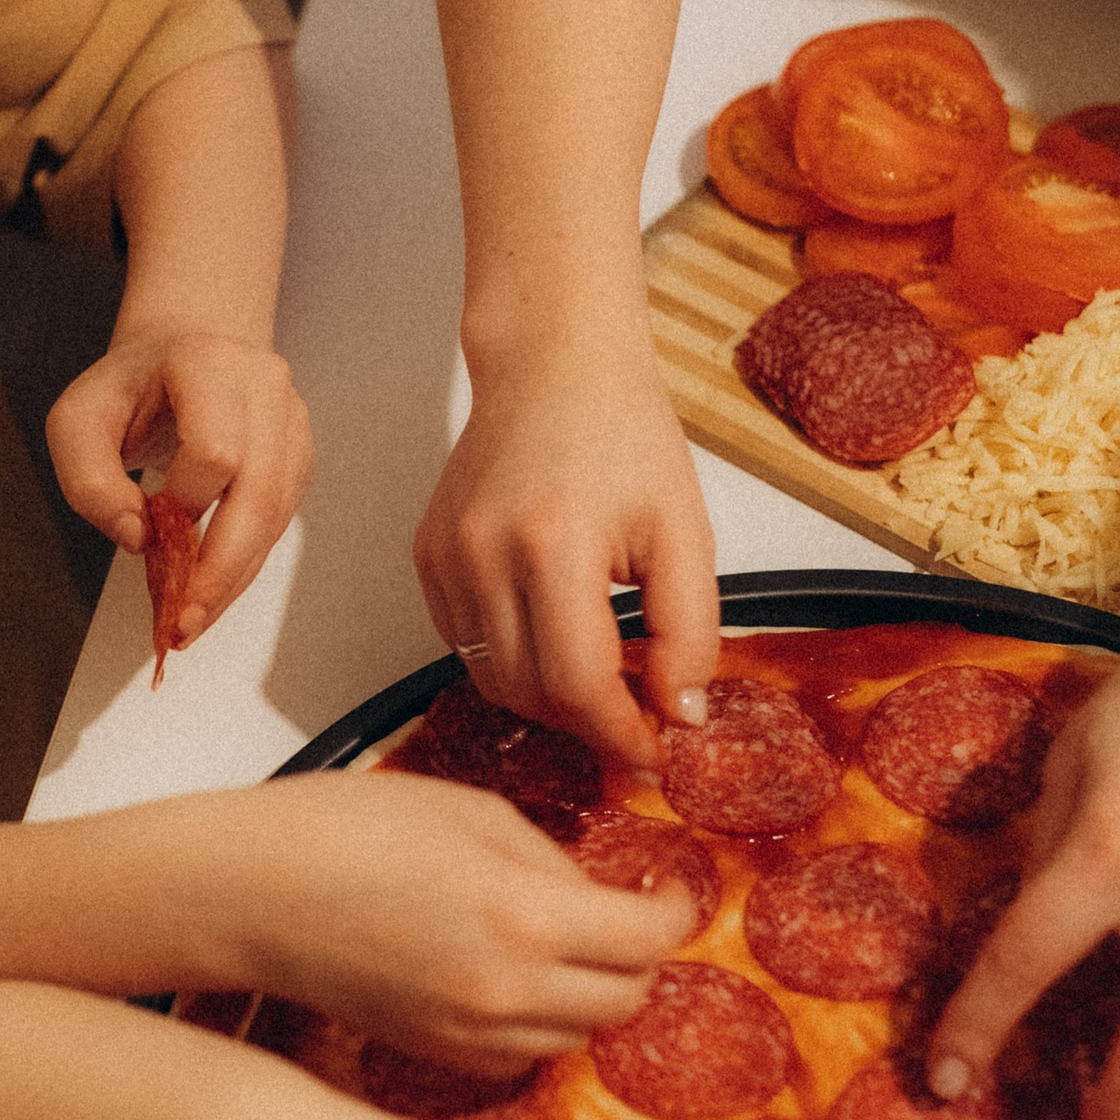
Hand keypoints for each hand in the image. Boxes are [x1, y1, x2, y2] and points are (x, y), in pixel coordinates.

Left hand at [47, 324, 313, 641]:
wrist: (180, 355)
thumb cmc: (127, 390)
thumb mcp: (77, 422)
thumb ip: (90, 482)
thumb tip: (138, 540)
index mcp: (210, 364)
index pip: (214, 450)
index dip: (185, 503)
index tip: (150, 532)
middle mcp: (265, 387)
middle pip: (261, 492)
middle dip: (220, 568)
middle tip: (183, 623)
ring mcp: (292, 422)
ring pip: (275, 517)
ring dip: (233, 578)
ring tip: (192, 620)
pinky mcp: (300, 458)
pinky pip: (278, 524)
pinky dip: (243, 565)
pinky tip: (211, 591)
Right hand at [223, 770, 695, 1063]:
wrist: (246, 895)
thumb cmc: (340, 831)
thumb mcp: (469, 813)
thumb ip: (551, 861)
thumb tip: (600, 895)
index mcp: (522, 916)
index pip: (649, 938)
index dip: (676, 909)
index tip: (670, 887)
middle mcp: (506, 992)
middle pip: (628, 998)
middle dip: (642, 954)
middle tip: (627, 910)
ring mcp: (471, 1034)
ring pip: (582, 1035)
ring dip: (595, 992)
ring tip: (569, 941)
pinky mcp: (439, 1054)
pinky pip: (528, 1054)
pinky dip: (544, 1020)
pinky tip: (517, 974)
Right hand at [413, 332, 718, 768]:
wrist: (553, 367)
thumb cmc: (622, 434)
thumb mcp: (684, 533)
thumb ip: (691, 632)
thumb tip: (681, 716)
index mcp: (553, 544)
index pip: (580, 686)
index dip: (621, 735)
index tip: (654, 752)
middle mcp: (484, 554)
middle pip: (532, 694)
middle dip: (589, 724)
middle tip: (635, 720)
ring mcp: (445, 557)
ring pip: (492, 679)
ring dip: (548, 699)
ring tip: (599, 680)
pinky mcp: (428, 556)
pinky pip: (465, 645)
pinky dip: (511, 661)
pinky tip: (552, 635)